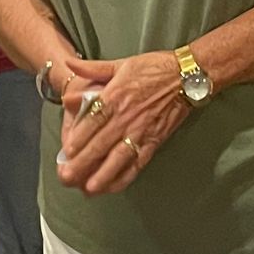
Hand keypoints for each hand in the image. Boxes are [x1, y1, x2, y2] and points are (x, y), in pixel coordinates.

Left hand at [55, 50, 188, 195]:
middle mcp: (126, 117)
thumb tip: (69, 64)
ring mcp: (141, 131)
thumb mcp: (120, 63)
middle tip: (66, 177)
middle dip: (83, 162)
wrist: (187, 76)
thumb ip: (92, 68)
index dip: (79, 137)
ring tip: (88, 189)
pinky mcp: (154, 141)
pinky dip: (125, 176)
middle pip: (101, 143)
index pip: (93, 120)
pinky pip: (138, 163)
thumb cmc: (153, 68)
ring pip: (118, 157)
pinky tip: (112, 186)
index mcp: (115, 96)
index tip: (66, 151)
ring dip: (103, 175)